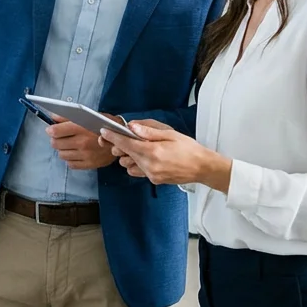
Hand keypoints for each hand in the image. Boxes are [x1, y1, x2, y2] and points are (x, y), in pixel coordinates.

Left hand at [47, 116, 114, 170]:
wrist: (123, 137)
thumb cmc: (104, 124)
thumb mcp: (89, 115)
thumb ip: (69, 117)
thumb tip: (53, 117)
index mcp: (81, 128)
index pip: (56, 131)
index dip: (50, 130)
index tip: (51, 129)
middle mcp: (82, 142)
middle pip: (56, 144)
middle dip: (55, 139)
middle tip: (60, 137)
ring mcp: (85, 155)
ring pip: (62, 154)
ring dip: (62, 149)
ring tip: (69, 145)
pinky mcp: (89, 164)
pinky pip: (70, 164)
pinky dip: (70, 159)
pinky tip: (75, 153)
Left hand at [100, 120, 230, 189]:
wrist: (202, 167)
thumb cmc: (188, 148)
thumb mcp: (170, 133)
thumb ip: (149, 130)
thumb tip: (131, 127)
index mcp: (152, 151)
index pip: (125, 143)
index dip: (112, 137)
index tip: (104, 131)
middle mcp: (149, 165)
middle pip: (123, 155)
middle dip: (119, 146)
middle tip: (123, 138)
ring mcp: (150, 174)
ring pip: (127, 165)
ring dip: (128, 156)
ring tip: (139, 148)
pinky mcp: (153, 180)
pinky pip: (136, 171)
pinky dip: (136, 164)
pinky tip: (146, 158)